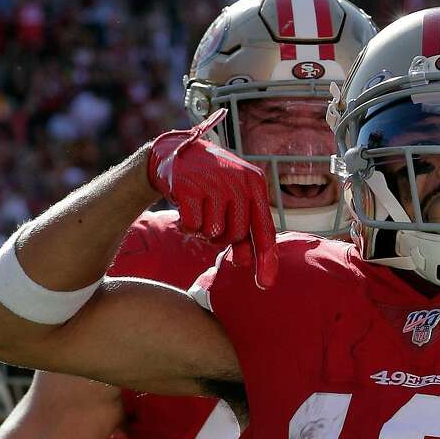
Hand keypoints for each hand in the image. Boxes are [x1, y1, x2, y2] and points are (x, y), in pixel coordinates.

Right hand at [146, 110, 278, 287]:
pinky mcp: (188, 186)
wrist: (174, 154)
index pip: (265, 229)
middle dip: (222, 237)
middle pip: (236, 235)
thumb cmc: (210, 182)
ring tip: (199, 210)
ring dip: (203, 230)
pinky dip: (187, 225)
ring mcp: (213, 182)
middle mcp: (238, 180)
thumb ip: (244, 229)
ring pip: (213, 233)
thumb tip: (246, 263)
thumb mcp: (233, 199)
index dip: (265, 259)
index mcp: (256, 183)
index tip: (265, 284)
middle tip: (211, 219)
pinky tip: (184, 208)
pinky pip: (192, 226)